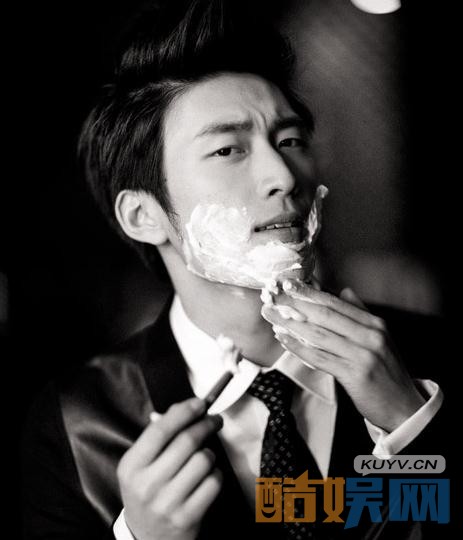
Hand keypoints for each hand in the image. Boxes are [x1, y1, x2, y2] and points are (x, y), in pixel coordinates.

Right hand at [117, 397, 222, 539]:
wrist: (146, 537)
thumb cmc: (146, 492)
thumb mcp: (139, 466)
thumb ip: (157, 436)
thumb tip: (184, 408)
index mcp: (131, 466)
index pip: (160, 430)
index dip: (183, 412)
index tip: (199, 403)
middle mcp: (147, 485)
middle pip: (187, 441)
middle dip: (205, 424)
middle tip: (214, 420)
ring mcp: (167, 503)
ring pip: (203, 460)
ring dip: (210, 453)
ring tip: (204, 457)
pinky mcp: (187, 517)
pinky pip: (213, 482)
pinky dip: (215, 474)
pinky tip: (207, 476)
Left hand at [261, 280, 425, 431]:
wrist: (404, 407)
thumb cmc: (387, 372)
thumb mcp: (380, 338)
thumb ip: (360, 314)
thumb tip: (344, 291)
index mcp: (374, 324)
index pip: (336, 302)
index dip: (310, 292)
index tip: (288, 284)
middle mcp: (370, 335)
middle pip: (325, 314)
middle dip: (295, 304)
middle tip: (273, 297)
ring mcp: (363, 355)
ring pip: (319, 334)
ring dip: (291, 323)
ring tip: (271, 315)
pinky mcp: (355, 374)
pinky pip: (320, 357)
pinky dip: (299, 347)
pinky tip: (284, 339)